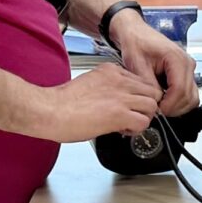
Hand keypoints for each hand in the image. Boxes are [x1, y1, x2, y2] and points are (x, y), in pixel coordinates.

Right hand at [24, 62, 162, 142]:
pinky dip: (137, 130)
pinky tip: (123, 131)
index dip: (137, 97)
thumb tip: (117, 103)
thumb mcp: (90, 84)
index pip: (140, 81)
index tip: (128, 106)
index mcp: (111, 71)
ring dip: (143, 117)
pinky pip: (144, 122)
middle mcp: (119, 80)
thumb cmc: (62, 102)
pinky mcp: (120, 113)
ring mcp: (121, 96)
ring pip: (152, 106)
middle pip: (151, 92)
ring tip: (128, 124)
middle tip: (133, 116)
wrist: (49, 110)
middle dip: (145, 106)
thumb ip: (108, 89)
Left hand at [110, 11, 195, 116]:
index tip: (157, 110)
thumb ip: (148, 84)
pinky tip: (165, 100)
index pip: (180, 89)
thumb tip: (156, 102)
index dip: (169, 104)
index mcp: (176, 58)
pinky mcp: (185, 73)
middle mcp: (187, 63)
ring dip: (178, 107)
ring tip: (161, 107)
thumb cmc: (136, 42)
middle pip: (189, 96)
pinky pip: (189, 93)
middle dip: (173, 108)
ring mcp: (188, 69)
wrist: (135, 33)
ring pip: (192, 97)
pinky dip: (179, 101)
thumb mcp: (136, 64)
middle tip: (157, 111)